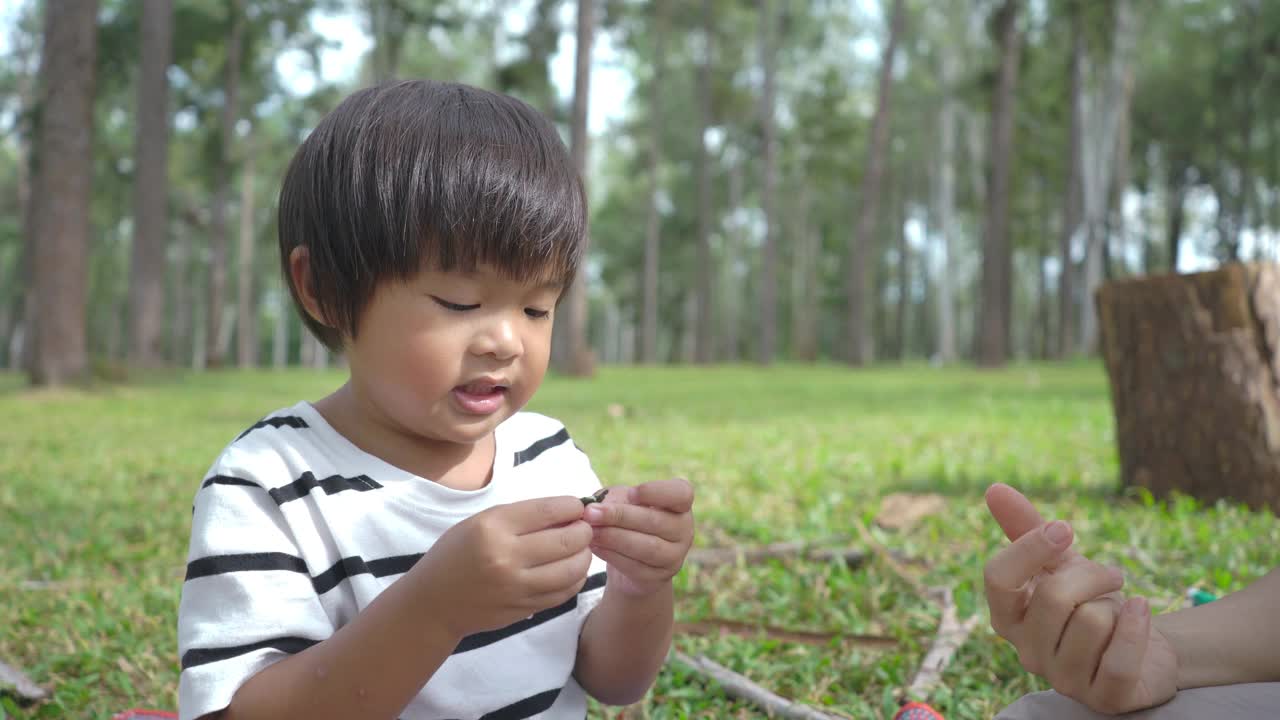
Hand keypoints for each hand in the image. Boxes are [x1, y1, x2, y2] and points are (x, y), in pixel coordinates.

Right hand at [416, 496, 593, 637]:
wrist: (434, 602)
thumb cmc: (457, 554)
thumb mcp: (480, 522)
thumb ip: (522, 516)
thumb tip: (568, 510)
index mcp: (493, 527)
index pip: (548, 511)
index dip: (573, 506)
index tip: (579, 506)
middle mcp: (506, 557)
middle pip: (567, 540)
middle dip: (584, 531)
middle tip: (584, 527)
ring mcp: (517, 587)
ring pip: (572, 570)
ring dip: (585, 555)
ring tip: (581, 548)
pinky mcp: (524, 608)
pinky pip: (564, 593)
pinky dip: (576, 578)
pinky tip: (572, 569)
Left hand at [583, 479, 694, 596]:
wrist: (631, 557)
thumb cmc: (629, 519)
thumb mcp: (623, 500)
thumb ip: (614, 498)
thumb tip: (597, 506)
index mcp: (680, 503)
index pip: (681, 493)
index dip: (656, 492)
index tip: (631, 493)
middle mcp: (684, 529)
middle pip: (655, 521)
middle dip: (620, 516)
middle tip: (591, 512)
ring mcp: (675, 555)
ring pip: (647, 547)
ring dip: (614, 538)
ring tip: (590, 531)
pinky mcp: (659, 577)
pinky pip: (635, 566)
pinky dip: (612, 555)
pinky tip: (595, 546)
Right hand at [983, 483, 1177, 714]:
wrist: (1143, 644)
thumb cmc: (1091, 599)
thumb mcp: (1061, 561)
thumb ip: (1026, 528)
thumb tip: (993, 487)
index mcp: (1008, 616)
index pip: (997, 578)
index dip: (1031, 547)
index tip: (1066, 529)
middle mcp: (1026, 651)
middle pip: (1053, 596)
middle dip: (1093, 575)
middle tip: (1111, 576)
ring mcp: (1063, 679)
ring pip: (1091, 622)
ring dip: (1117, 606)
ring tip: (1118, 612)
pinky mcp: (1103, 699)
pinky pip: (1118, 658)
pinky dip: (1137, 627)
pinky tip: (1140, 612)